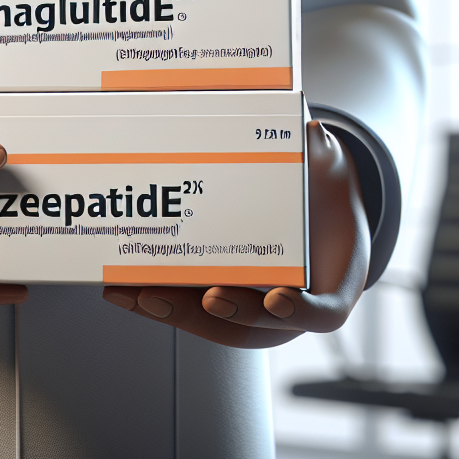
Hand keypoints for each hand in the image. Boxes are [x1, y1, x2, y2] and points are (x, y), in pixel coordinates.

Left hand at [102, 121, 369, 347]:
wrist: (314, 217)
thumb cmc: (322, 201)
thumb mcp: (330, 174)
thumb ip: (323, 154)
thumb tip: (313, 131)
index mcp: (329, 286)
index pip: (322, 311)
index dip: (300, 309)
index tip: (277, 298)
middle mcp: (288, 309)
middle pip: (254, 326)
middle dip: (223, 312)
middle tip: (203, 297)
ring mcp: (251, 312)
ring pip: (214, 324)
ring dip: (174, 312)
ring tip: (138, 295)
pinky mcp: (218, 301)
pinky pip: (190, 308)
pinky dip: (160, 301)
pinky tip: (128, 290)